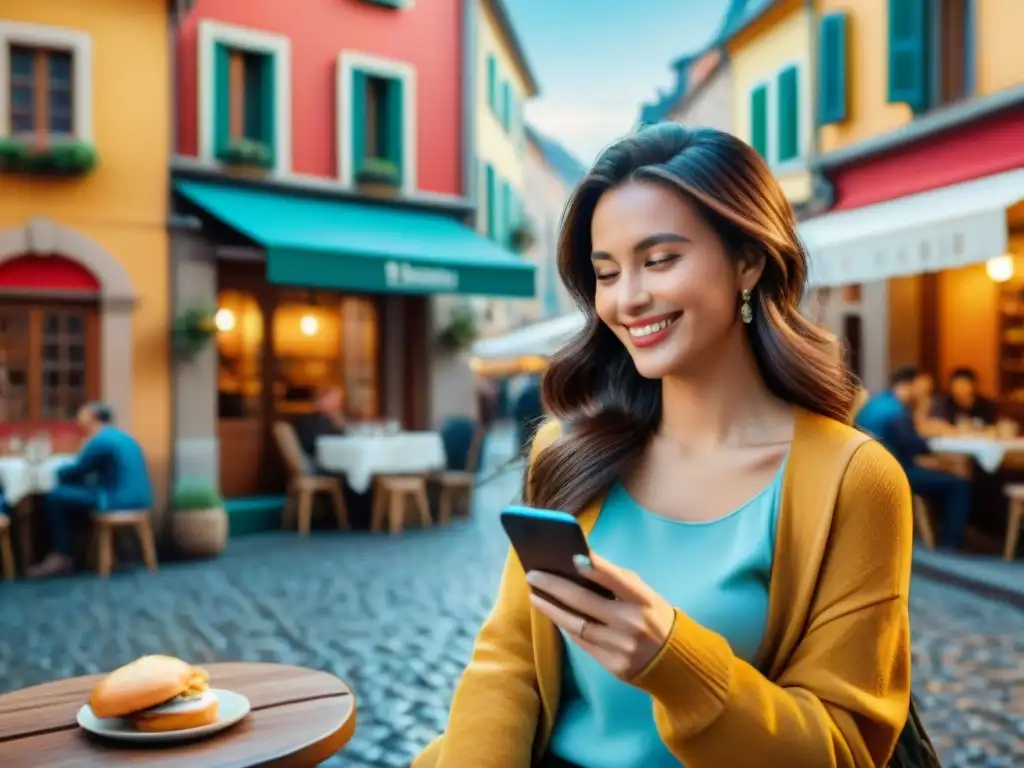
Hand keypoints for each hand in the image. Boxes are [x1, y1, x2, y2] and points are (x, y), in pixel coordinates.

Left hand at [526, 553, 675, 679]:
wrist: (677, 664)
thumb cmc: (656, 619)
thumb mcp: (647, 596)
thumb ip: (619, 582)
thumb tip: (581, 564)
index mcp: (645, 601)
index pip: (617, 580)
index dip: (595, 568)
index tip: (571, 556)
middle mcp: (632, 624)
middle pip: (585, 602)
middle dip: (555, 586)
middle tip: (533, 575)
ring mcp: (621, 647)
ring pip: (576, 624)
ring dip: (552, 608)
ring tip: (535, 595)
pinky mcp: (612, 665)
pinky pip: (581, 642)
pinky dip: (566, 626)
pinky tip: (553, 614)